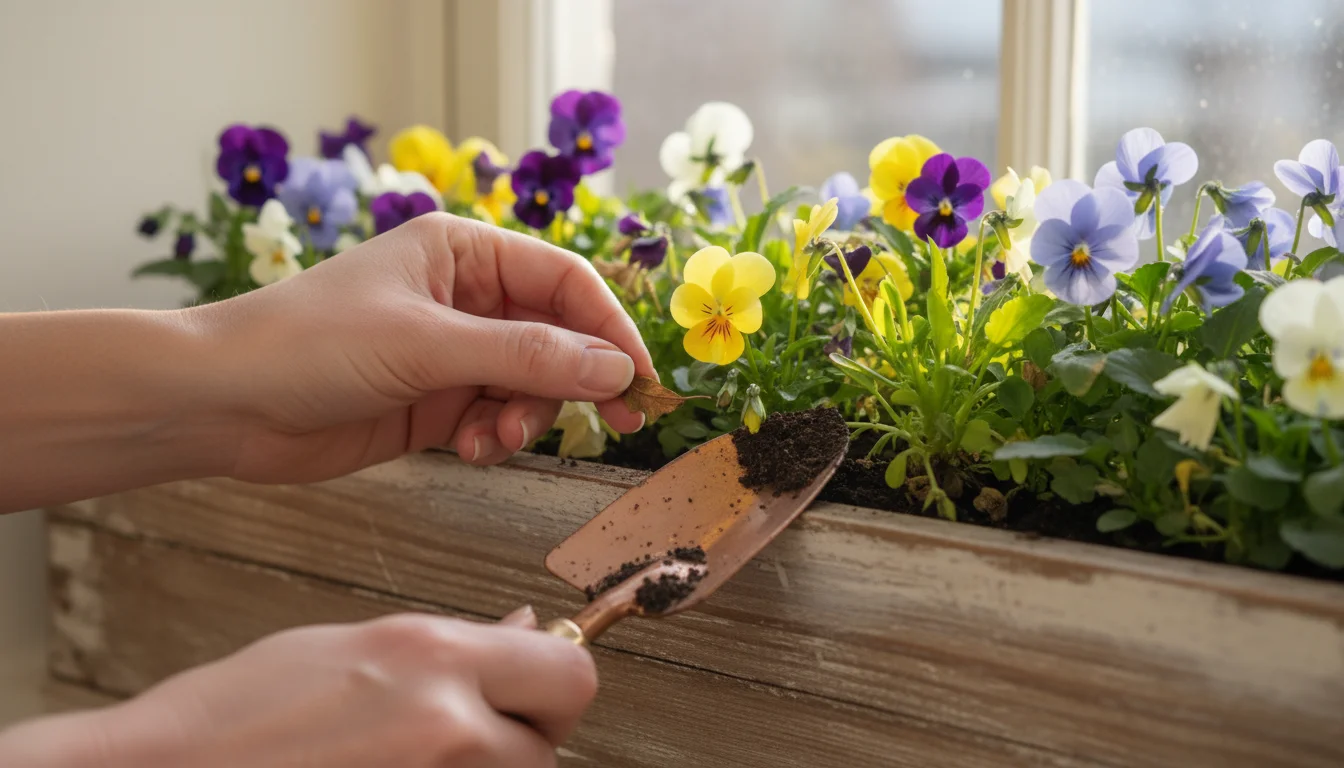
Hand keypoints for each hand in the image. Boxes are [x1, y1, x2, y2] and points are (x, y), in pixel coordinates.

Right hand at [0, 609, 595, 767]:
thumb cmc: (238, 713)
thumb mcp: (353, 647)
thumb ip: (451, 646)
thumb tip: (524, 633)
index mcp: (432, 658)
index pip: (571, 675)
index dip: (555, 687)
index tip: (531, 693)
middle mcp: (444, 724)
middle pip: (547, 748)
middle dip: (520, 741)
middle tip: (468, 734)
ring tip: (406, 756)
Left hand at [196, 213, 654, 482]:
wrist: (222, 405)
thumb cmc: (309, 345)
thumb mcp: (426, 345)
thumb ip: (526, 357)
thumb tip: (615, 369)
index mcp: (464, 252)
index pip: (565, 282)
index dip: (610, 329)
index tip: (640, 380)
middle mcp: (466, 297)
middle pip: (558, 337)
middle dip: (570, 382)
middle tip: (600, 422)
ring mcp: (451, 352)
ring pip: (532, 385)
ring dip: (525, 418)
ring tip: (491, 441)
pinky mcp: (436, 403)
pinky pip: (497, 418)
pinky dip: (496, 439)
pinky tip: (469, 452)